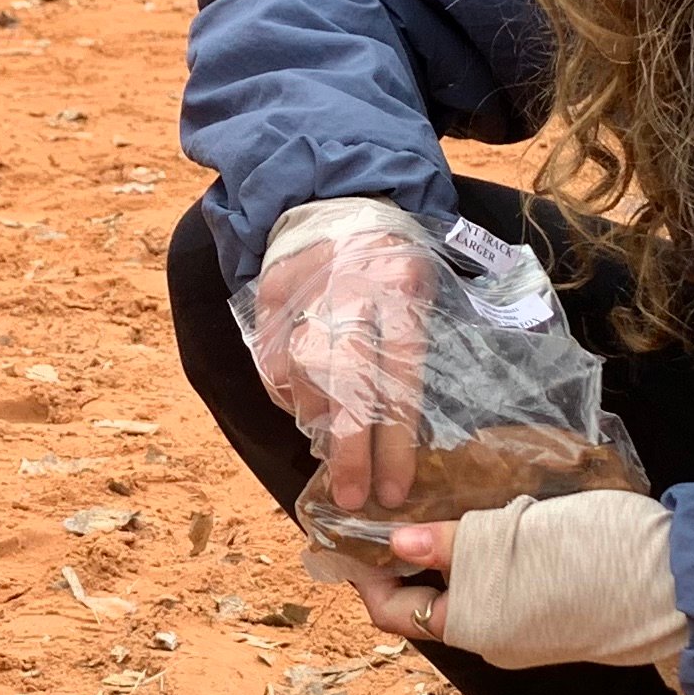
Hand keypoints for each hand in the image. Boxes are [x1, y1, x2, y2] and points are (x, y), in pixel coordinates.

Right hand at [248, 199, 433, 515]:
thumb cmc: (394, 259)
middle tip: (354, 498)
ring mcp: (302, 291)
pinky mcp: (267, 295)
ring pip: (303, 379)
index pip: (398, 375)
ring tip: (337, 458)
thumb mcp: (426, 290)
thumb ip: (417, 352)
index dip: (394, 440)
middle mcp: (348, 287)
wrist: (337, 196)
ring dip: (318, 426)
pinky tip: (308, 409)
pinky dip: (290, 397)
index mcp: (401, 285)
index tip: (394, 489)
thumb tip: (408, 439)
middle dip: (349, 449)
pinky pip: (273, 365)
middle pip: (344, 383)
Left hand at [318, 488, 686, 667]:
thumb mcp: (509, 539)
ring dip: (449, 556)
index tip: (353, 532)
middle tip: (395, 507)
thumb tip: (395, 544)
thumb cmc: (588, 557)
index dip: (366, 574)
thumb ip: (449, 543)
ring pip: (468, 593)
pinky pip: (505, 590)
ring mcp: (530, 631)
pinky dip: (487, 560)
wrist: (675, 580)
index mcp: (472, 627)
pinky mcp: (559, 613)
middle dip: (406, 561)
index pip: (393, 612)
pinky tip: (491, 518)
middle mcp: (494, 639)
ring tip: (439, 503)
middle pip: (428, 604)